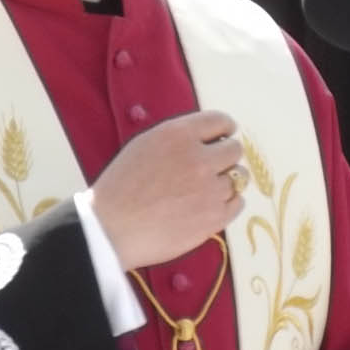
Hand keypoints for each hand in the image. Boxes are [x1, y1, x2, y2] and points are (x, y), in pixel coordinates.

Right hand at [91, 110, 246, 270]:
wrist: (111, 228)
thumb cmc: (120, 187)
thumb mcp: (144, 145)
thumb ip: (178, 138)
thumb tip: (209, 139)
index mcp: (178, 135)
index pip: (220, 121)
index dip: (224, 129)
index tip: (223, 136)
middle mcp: (199, 158)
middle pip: (234, 149)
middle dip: (225, 156)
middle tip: (211, 168)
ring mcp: (210, 189)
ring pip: (238, 178)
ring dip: (225, 182)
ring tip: (204, 191)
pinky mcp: (214, 217)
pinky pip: (238, 203)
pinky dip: (228, 203)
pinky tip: (210, 206)